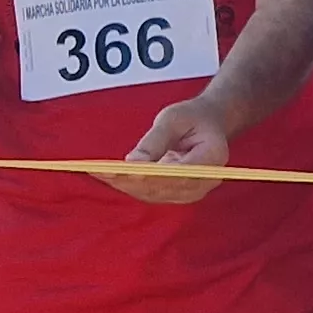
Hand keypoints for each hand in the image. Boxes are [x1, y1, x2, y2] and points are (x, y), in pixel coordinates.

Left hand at [107, 98, 228, 202]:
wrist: (208, 125)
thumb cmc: (193, 118)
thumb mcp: (174, 118)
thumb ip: (155, 140)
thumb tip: (132, 163)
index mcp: (213, 157)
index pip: (182, 172)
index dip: (155, 174)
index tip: (129, 171)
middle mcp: (206, 181)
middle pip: (165, 187)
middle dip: (132, 181)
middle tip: (104, 172)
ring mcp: (192, 191)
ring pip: (154, 193)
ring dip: (126, 184)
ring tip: (99, 173)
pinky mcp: (177, 194)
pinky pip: (150, 192)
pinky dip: (128, 184)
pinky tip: (107, 176)